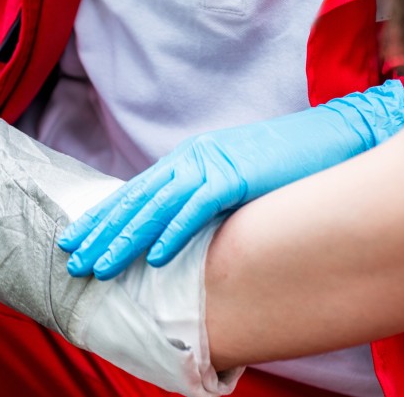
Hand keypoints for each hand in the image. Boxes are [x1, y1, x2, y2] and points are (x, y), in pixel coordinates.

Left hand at [58, 80, 403, 278]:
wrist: (332, 135)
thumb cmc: (285, 163)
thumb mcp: (233, 179)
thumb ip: (202, 197)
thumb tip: (176, 231)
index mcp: (185, 160)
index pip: (133, 192)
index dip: (101, 217)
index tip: (74, 240)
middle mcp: (189, 159)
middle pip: (134, 200)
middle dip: (100, 233)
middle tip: (71, 261)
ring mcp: (211, 165)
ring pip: (156, 207)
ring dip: (125, 240)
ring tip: (100, 268)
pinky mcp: (236, 176)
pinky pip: (197, 208)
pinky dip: (174, 232)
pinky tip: (155, 257)